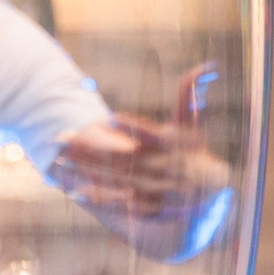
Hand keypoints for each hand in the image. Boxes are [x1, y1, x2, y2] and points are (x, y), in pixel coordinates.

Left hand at [51, 64, 232, 261]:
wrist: (210, 193)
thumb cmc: (195, 152)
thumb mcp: (192, 125)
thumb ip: (188, 96)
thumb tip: (204, 67)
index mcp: (174, 144)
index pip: (152, 134)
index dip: (134, 127)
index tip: (112, 118)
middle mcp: (165, 168)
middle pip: (124, 158)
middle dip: (93, 150)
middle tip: (65, 140)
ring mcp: (156, 189)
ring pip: (119, 180)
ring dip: (90, 172)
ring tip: (63, 162)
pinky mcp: (150, 208)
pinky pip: (122, 204)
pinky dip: (101, 198)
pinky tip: (79, 192)